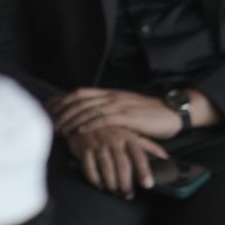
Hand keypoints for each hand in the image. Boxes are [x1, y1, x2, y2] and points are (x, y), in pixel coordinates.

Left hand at [53, 87, 181, 143]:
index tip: (52, 110)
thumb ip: (110, 109)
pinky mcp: (129, 117)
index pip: (80, 93)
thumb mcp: (126, 107)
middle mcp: (112, 96)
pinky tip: (81, 131)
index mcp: (110, 93)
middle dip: (64, 112)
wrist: (172, 111)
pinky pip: (105, 119)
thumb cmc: (149, 113)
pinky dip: (90, 124)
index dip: (64, 101)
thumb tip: (93, 117)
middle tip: (53, 124)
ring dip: (73, 120)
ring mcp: (120, 105)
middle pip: (80, 101)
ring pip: (89, 110)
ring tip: (62, 130)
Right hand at [66, 124, 169, 197]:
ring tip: (115, 191)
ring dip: (111, 183)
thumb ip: (148, 146)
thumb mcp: (131, 134)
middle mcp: (114, 140)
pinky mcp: (84, 148)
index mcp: (128, 137)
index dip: (143, 170)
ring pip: (106, 168)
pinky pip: (89, 168)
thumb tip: (166, 158)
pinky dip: (95, 179)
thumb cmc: (112, 130)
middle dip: (126, 183)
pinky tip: (100, 185)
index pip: (138, 155)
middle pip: (122, 165)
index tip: (148, 185)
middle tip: (128, 194)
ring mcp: (98, 143)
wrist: (84, 119)